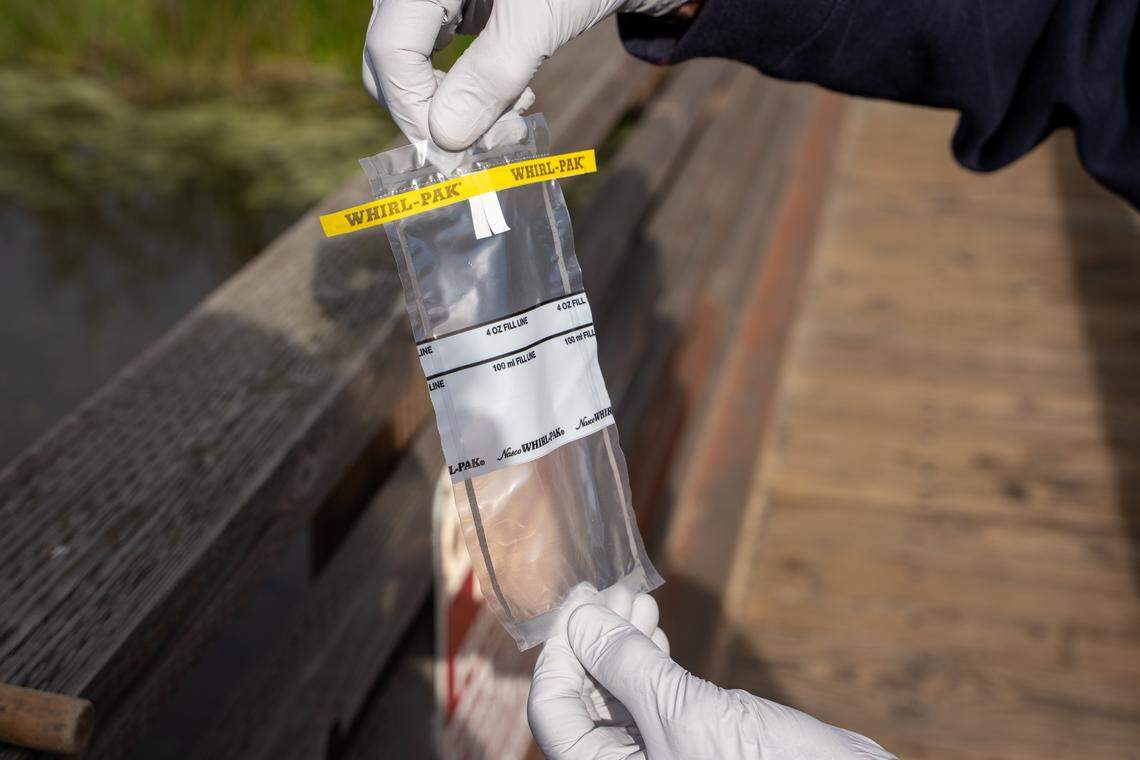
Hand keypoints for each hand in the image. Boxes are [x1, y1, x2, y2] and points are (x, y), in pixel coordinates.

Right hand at [362, 0, 684, 151]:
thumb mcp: (539, 22)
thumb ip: (491, 76)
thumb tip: (445, 140)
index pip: (390, 48)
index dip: (415, 109)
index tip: (457, 157)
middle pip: (391, 61)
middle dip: (437, 113)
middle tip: (490, 141)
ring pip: (412, 68)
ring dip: (457, 109)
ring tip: (514, 116)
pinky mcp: (453, 10)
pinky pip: (438, 61)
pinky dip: (470, 91)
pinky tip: (512, 96)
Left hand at [528, 595, 896, 759]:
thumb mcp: (682, 713)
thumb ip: (625, 664)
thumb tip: (581, 617)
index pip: (552, 712)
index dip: (559, 652)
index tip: (576, 601)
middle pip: (582, 699)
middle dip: (590, 640)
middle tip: (604, 591)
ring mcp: (659, 754)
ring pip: (617, 693)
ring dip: (619, 641)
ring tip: (632, 598)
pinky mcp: (692, 741)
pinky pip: (651, 696)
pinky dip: (647, 657)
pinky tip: (649, 626)